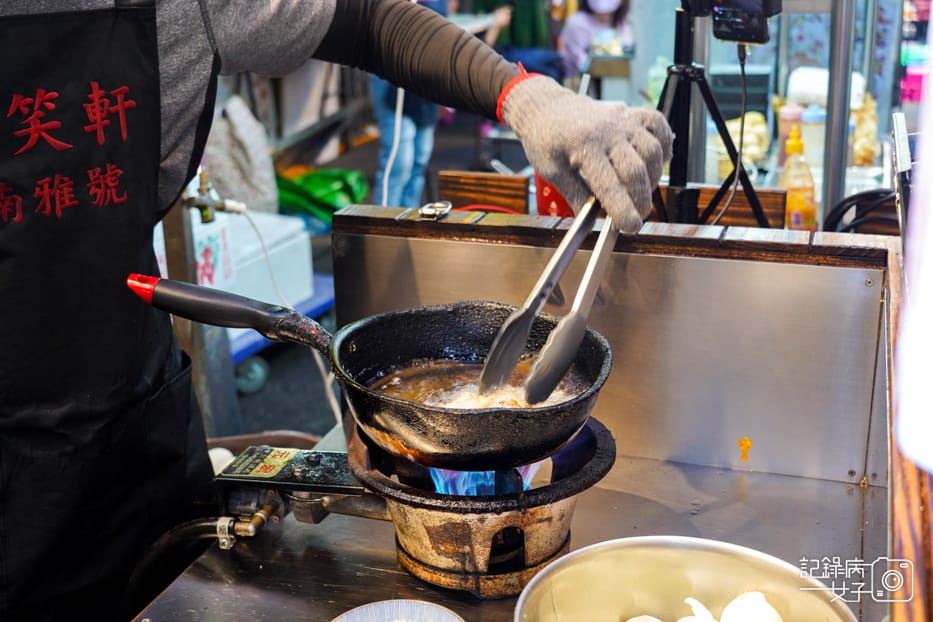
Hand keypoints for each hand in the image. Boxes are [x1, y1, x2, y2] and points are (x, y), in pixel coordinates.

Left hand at [500, 75, 672, 232]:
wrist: (547, 108)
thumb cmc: (547, 140)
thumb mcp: (552, 171)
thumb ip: (574, 195)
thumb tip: (591, 221)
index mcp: (584, 146)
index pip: (610, 185)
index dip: (623, 210)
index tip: (631, 227)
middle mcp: (607, 131)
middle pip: (636, 171)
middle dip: (641, 200)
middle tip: (637, 215)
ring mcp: (622, 120)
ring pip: (653, 150)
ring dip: (653, 176)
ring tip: (640, 190)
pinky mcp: (632, 113)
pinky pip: (659, 126)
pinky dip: (663, 146)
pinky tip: (652, 163)